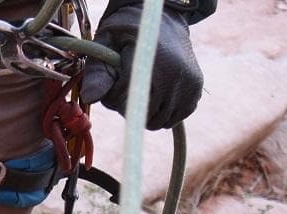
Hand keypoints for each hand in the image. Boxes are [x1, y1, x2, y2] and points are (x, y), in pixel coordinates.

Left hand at [82, 3, 203, 130]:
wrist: (162, 19)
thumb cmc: (128, 31)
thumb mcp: (106, 44)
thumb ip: (97, 71)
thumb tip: (91, 98)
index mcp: (154, 62)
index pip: (126, 102)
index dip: (114, 96)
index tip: (114, 78)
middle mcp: (177, 75)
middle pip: (142, 116)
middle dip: (127, 106)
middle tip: (126, 83)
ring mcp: (190, 84)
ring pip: (158, 122)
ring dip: (144, 112)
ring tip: (140, 87)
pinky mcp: (195, 90)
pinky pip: (174, 118)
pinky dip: (161, 112)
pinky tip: (155, 93)